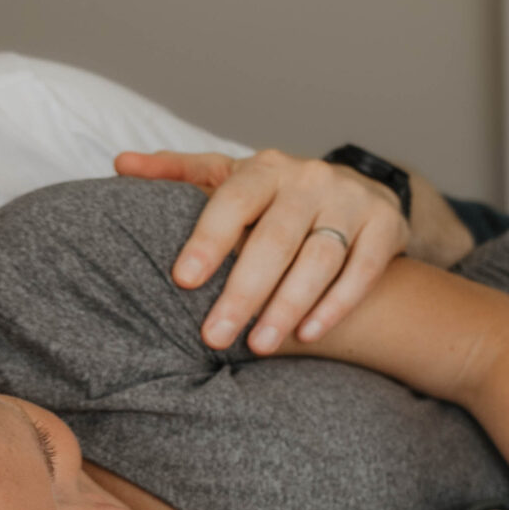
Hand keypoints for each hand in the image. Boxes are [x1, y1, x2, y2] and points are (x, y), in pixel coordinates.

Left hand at [115, 147, 409, 352]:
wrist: (359, 191)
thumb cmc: (278, 196)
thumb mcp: (233, 178)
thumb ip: (179, 173)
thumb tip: (121, 164)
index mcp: (267, 167)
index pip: (234, 201)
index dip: (209, 240)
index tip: (184, 281)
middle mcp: (311, 179)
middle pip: (276, 239)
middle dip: (244, 291)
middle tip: (214, 336)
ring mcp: (352, 202)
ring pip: (319, 258)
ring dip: (288, 305)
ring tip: (260, 345)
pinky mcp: (387, 227)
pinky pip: (361, 270)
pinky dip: (336, 304)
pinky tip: (310, 333)